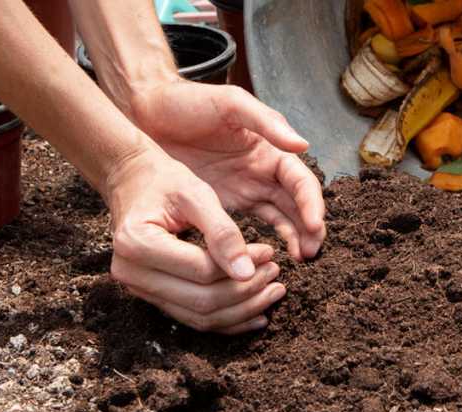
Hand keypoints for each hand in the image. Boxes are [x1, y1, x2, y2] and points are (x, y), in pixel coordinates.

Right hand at [105, 148, 286, 333]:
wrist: (132, 182)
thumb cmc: (164, 182)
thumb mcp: (195, 194)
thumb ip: (222, 232)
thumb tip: (247, 273)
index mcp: (137, 243)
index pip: (201, 270)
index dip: (242, 266)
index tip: (270, 253)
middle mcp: (131, 273)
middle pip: (201, 301)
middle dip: (246, 292)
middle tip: (276, 274)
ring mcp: (139, 289)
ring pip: (199, 317)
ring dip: (241, 310)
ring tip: (272, 292)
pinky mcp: (152, 296)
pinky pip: (193, 318)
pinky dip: (227, 320)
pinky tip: (256, 314)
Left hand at [128, 81, 326, 260]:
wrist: (146, 112)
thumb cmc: (189, 102)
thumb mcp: (230, 103)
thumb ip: (267, 122)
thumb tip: (303, 144)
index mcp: (270, 149)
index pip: (300, 181)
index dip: (311, 203)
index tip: (315, 225)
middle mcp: (262, 172)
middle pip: (296, 205)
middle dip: (309, 228)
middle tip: (311, 252)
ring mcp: (244, 190)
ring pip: (279, 219)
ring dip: (293, 238)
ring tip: (300, 260)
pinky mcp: (222, 204)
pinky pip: (249, 228)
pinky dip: (261, 243)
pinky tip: (266, 259)